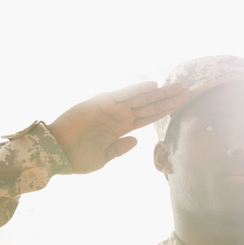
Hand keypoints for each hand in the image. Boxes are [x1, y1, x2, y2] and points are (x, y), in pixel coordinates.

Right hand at [47, 81, 188, 173]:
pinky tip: (153, 86)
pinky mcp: (100, 103)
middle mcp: (118, 116)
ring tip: (178, 87)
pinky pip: (122, 95)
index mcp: (120, 129)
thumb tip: (136, 141)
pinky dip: (137, 90)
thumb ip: (119, 148)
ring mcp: (110, 108)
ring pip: (140, 98)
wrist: (56, 154)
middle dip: (168, 99)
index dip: (164, 111)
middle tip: (187, 91)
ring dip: (159, 92)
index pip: (148, 118)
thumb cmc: (76, 158)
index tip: (180, 105)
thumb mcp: (103, 158)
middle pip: (149, 105)